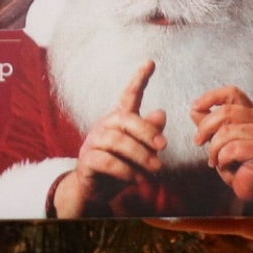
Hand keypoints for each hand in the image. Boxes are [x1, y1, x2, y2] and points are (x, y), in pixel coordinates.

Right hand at [51, 59, 167, 217]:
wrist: (95, 189)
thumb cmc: (121, 165)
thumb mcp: (140, 150)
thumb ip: (150, 133)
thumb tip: (161, 113)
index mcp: (119, 119)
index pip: (129, 95)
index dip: (140, 79)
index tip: (151, 62)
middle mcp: (105, 125)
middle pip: (125, 119)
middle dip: (147, 132)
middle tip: (164, 147)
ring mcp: (94, 141)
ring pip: (118, 141)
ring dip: (140, 156)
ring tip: (156, 168)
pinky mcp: (87, 160)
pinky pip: (107, 161)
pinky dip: (125, 170)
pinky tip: (137, 178)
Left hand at [191, 85, 252, 205]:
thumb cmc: (243, 167)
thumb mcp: (222, 142)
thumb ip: (210, 125)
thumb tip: (196, 111)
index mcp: (252, 114)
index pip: (232, 94)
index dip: (212, 97)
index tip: (196, 106)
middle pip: (225, 112)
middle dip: (205, 127)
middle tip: (199, 141)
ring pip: (227, 131)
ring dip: (214, 148)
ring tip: (215, 159)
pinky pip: (233, 148)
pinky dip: (223, 159)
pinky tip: (225, 165)